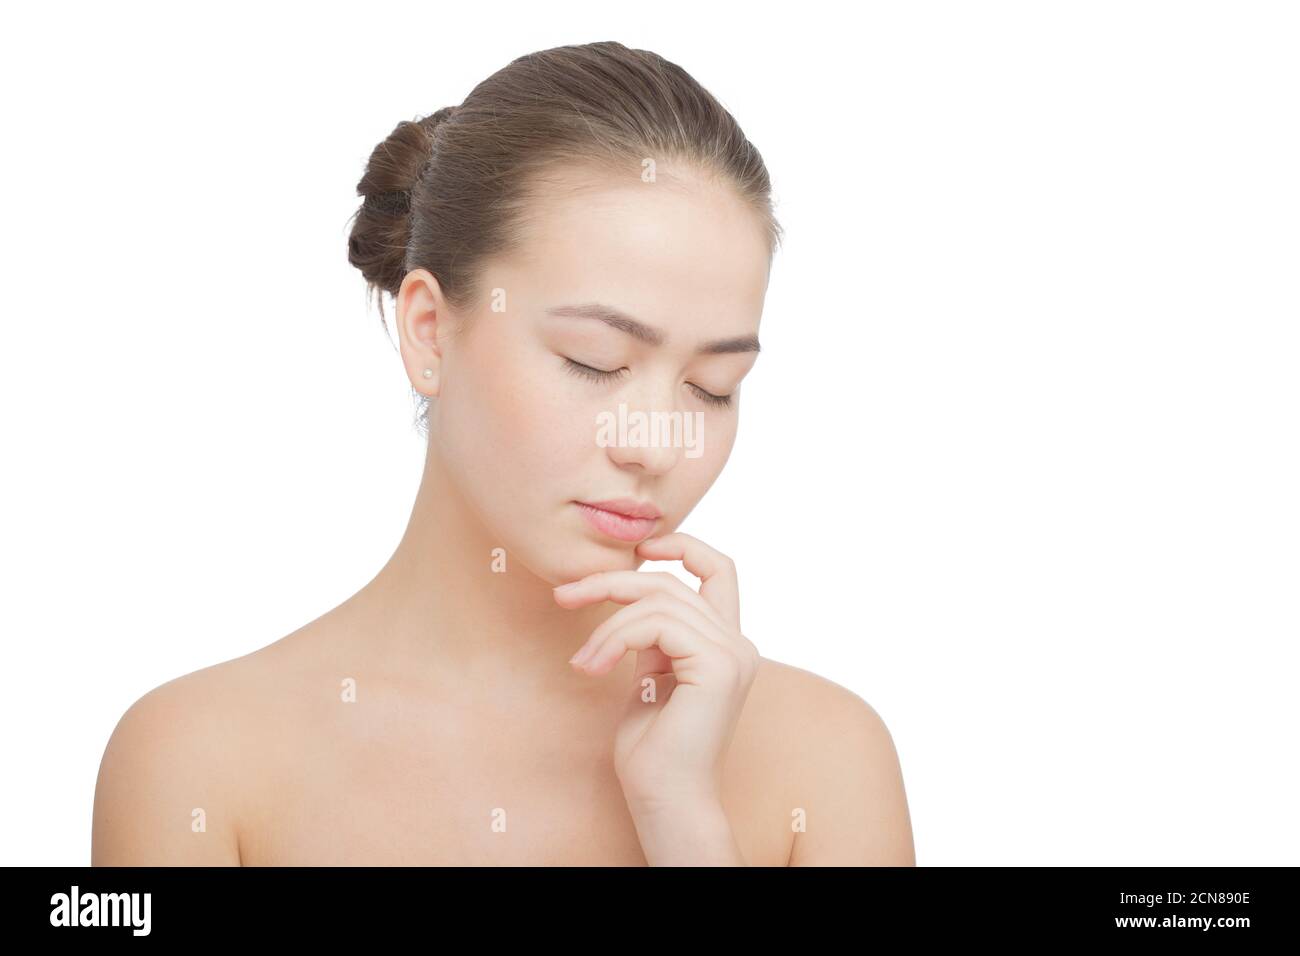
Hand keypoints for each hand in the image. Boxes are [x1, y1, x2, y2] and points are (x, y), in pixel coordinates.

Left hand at [553, 532, 758, 814]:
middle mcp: (737, 644)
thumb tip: (627, 602)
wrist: (664, 799)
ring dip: (607, 625)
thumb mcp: (648, 676)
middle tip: (564, 596)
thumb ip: (651, 637)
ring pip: (658, 600)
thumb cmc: (652, 751)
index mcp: (725, 644)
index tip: (639, 548)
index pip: (719, 571)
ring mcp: (733, 653)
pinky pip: (656, 624)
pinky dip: (615, 638)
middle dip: (611, 582)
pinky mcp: (718, 665)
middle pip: (671, 581)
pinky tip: (594, 667)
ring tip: (584, 661)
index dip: (682, 546)